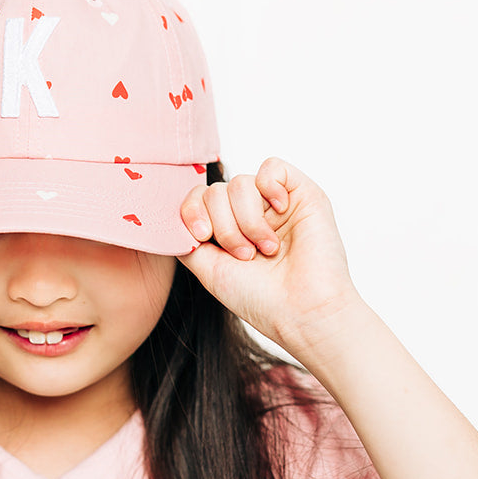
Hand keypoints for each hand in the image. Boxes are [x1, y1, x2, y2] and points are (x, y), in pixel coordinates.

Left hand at [176, 156, 362, 348]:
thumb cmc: (260, 298)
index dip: (192, 212)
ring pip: (239, 183)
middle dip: (223, 226)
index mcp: (228, 230)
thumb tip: (175, 216)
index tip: (202, 238)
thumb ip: (187, 240)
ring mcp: (276, 203)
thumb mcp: (208, 269)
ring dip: (247, 220)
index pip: (197, 199)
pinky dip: (269, 188)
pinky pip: (272, 167)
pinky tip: (280, 212)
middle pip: (215, 191)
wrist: (302, 311)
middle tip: (245, 256)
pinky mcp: (302, 193)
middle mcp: (251, 214)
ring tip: (265, 248)